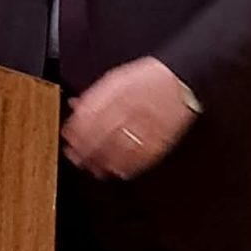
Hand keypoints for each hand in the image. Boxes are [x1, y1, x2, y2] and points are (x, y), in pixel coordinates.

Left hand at [61, 57, 197, 180]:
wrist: (180, 80)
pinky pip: (139, 159)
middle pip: (99, 138)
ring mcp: (144, 127)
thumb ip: (95, 95)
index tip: (69, 140)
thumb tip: (75, 106)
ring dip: (102, 163)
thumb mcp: (117, 79)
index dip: (75, 133)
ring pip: (117, 152)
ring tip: (93, 168)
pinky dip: (126, 167)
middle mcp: (129, 111)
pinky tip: (117, 170)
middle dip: (84, 151)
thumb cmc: (148, 79)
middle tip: (77, 158)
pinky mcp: (159, 141)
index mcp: (116, 95)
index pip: (88, 119)